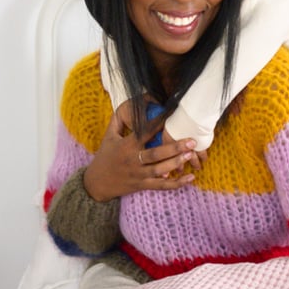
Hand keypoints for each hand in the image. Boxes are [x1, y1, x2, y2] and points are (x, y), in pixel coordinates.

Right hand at [83, 101, 200, 201]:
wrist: (96, 183)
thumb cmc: (104, 156)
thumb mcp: (109, 136)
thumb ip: (118, 120)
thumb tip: (129, 103)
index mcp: (126, 146)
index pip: (144, 133)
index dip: (158, 124)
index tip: (172, 115)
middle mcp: (133, 160)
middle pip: (156, 154)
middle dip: (174, 147)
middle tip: (191, 141)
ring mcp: (138, 175)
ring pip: (160, 170)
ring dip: (176, 163)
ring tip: (191, 155)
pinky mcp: (142, 186)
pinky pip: (161, 186)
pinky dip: (176, 184)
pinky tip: (190, 178)